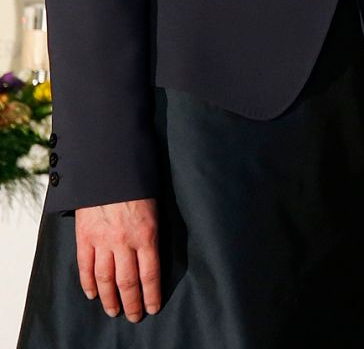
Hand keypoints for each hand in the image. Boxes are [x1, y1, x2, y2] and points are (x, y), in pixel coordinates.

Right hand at [75, 198, 160, 320]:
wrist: (110, 169)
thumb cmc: (138, 186)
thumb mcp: (156, 209)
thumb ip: (153, 234)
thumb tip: (153, 258)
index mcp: (147, 235)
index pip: (150, 274)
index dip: (152, 295)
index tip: (153, 309)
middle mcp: (124, 242)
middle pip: (128, 282)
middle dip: (132, 303)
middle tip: (134, 317)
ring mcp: (102, 241)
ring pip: (105, 279)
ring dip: (109, 299)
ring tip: (114, 311)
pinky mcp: (84, 237)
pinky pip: (85, 266)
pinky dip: (88, 284)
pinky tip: (93, 294)